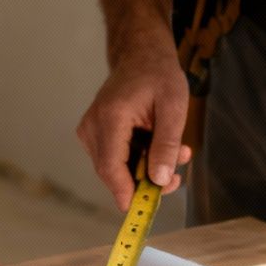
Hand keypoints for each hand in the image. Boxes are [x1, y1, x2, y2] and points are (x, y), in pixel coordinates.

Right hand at [76, 41, 190, 211]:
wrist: (140, 55)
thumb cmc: (158, 75)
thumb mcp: (173, 107)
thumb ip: (166, 145)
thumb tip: (159, 180)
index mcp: (110, 117)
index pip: (111, 167)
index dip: (125, 192)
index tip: (141, 210)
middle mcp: (93, 126)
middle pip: (112, 171)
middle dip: (143, 182)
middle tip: (175, 179)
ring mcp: (90, 131)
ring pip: (114, 168)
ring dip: (144, 170)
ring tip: (176, 155)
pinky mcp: (94, 134)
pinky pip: (114, 159)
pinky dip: (137, 161)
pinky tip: (158, 149)